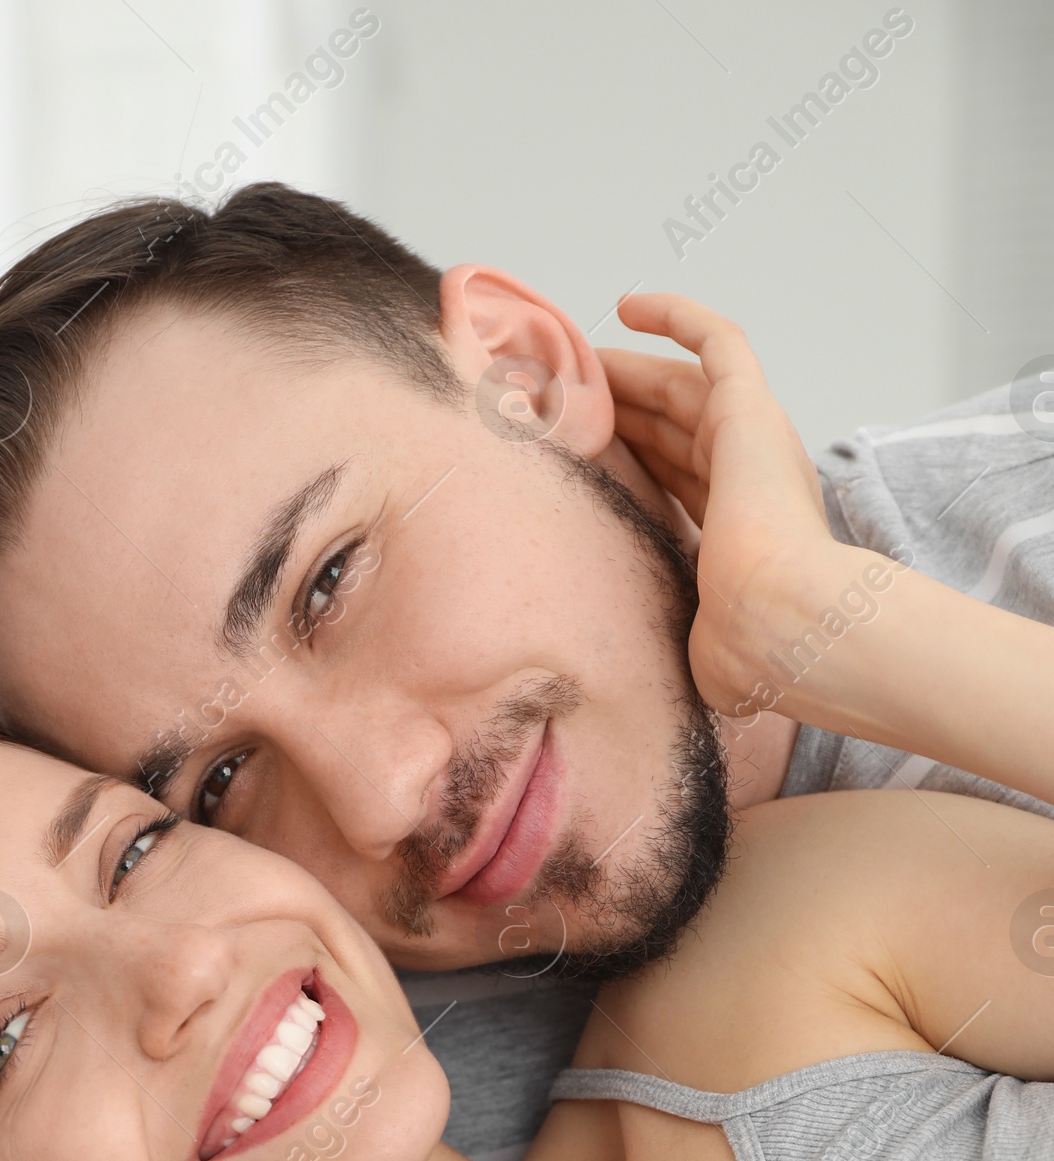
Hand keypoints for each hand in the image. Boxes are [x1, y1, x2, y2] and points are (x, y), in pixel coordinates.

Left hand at [600, 293, 851, 719]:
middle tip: (555, 393)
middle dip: (614, 407)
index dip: (625, 456)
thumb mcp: (693, 643)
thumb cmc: (745, 647)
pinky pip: (717, 340)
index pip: (670, 475)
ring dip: (625, 368)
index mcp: (736, 528)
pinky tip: (628, 306)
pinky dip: (678, 316)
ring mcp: (751, 439)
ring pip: (678, 382)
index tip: (574, 449)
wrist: (778, 622)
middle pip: (667, 426)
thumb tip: (635, 681)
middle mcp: (747, 477)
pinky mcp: (750, 409)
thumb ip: (675, 641)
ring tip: (569, 356)